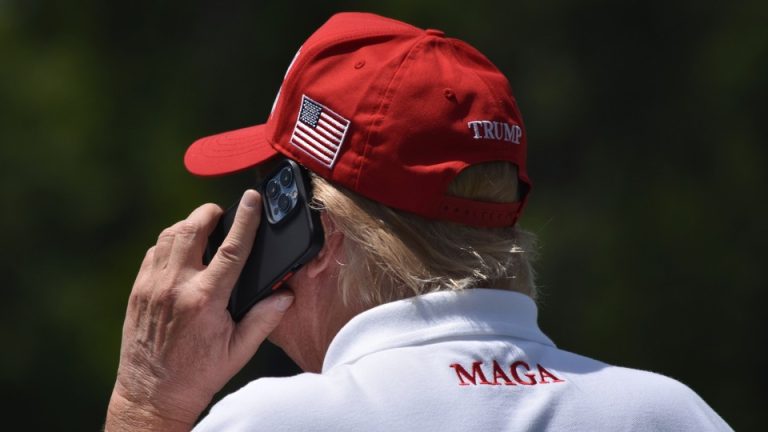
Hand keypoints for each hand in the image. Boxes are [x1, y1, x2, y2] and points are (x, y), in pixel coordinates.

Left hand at [105, 190, 294, 431]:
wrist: (151, 395)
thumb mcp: (238, 351)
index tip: (252, 198)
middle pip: (192, 228)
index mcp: (205, 300)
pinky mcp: (138, 291)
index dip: (245, 219)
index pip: (231, 248)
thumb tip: (285, 294)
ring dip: (189, 226)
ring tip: (205, 231)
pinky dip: (170, 243)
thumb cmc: (199, 375)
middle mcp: (175, 287)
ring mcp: (152, 287)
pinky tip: (183, 253)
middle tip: (223, 215)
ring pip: (169, 235)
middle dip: (210, 214)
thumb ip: (264, 319)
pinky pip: (154, 252)